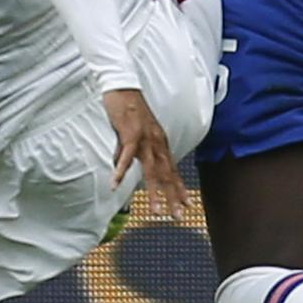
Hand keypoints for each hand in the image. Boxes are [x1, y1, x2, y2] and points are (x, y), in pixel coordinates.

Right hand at [105, 87, 190, 222]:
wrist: (123, 86)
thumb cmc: (128, 110)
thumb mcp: (130, 135)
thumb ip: (126, 151)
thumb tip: (117, 166)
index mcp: (159, 144)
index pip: (172, 170)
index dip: (179, 188)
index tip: (187, 204)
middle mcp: (157, 143)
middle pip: (167, 174)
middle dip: (173, 196)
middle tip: (179, 216)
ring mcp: (145, 138)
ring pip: (151, 170)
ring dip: (154, 192)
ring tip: (155, 211)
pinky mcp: (130, 133)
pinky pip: (126, 155)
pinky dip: (121, 170)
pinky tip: (116, 184)